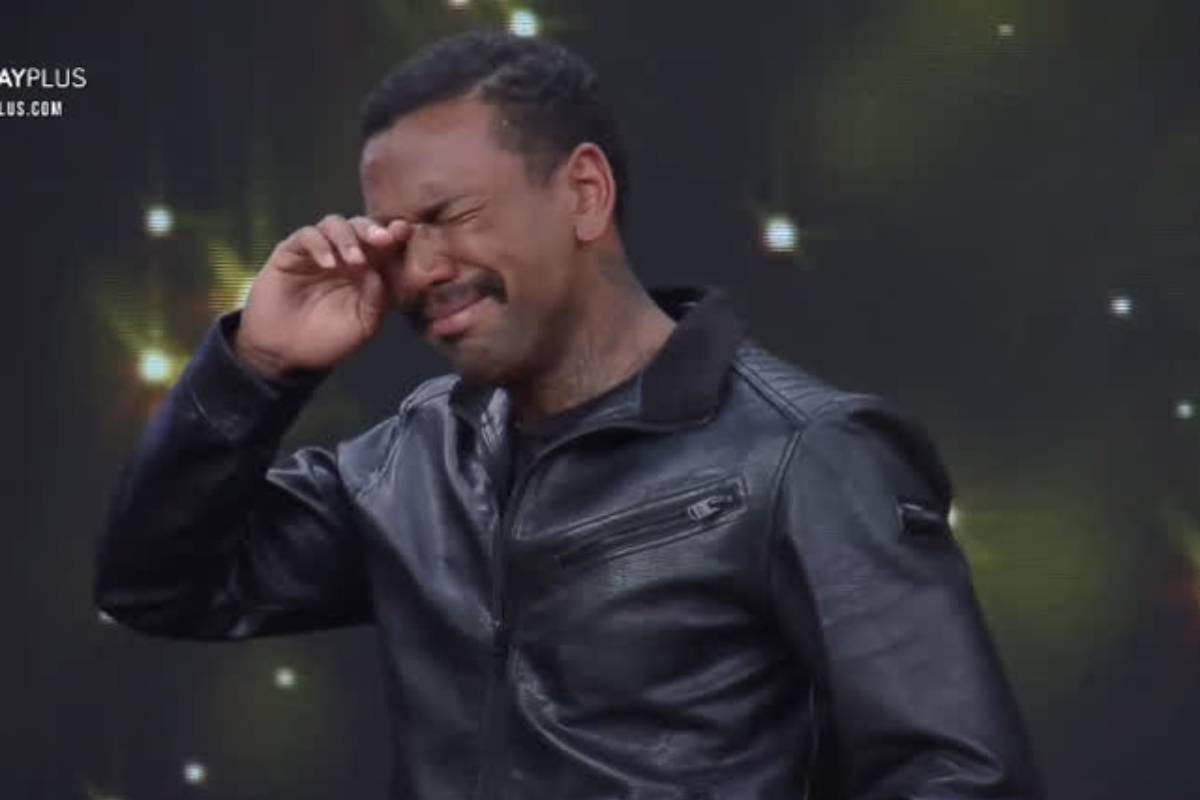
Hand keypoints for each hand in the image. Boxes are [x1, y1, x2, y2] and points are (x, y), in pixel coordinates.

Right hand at [235, 214, 410, 378]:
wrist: (287, 353)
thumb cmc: (329, 340)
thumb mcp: (363, 326)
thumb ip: (376, 301)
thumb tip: (381, 273)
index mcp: (369, 270)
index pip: (385, 245)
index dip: (396, 235)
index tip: (406, 232)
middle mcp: (344, 256)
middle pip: (361, 227)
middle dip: (375, 229)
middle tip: (385, 240)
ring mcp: (318, 252)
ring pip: (334, 224)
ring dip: (348, 237)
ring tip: (355, 261)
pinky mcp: (291, 253)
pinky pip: (306, 236)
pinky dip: (319, 245)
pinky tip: (328, 264)